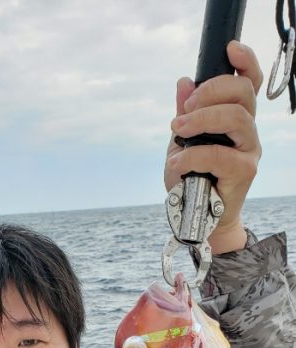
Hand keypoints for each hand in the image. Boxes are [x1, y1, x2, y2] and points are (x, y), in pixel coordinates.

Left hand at [165, 42, 262, 253]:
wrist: (198, 220)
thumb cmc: (191, 180)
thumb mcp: (181, 142)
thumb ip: (185, 113)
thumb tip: (184, 81)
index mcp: (235, 117)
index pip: (249, 82)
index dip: (244, 61)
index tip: (229, 49)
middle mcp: (247, 130)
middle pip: (242, 93)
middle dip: (210, 91)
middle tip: (183, 109)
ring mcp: (249, 149)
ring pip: (236, 117)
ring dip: (202, 118)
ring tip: (178, 129)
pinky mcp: (245, 171)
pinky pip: (220, 153)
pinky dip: (192, 155)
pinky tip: (176, 163)